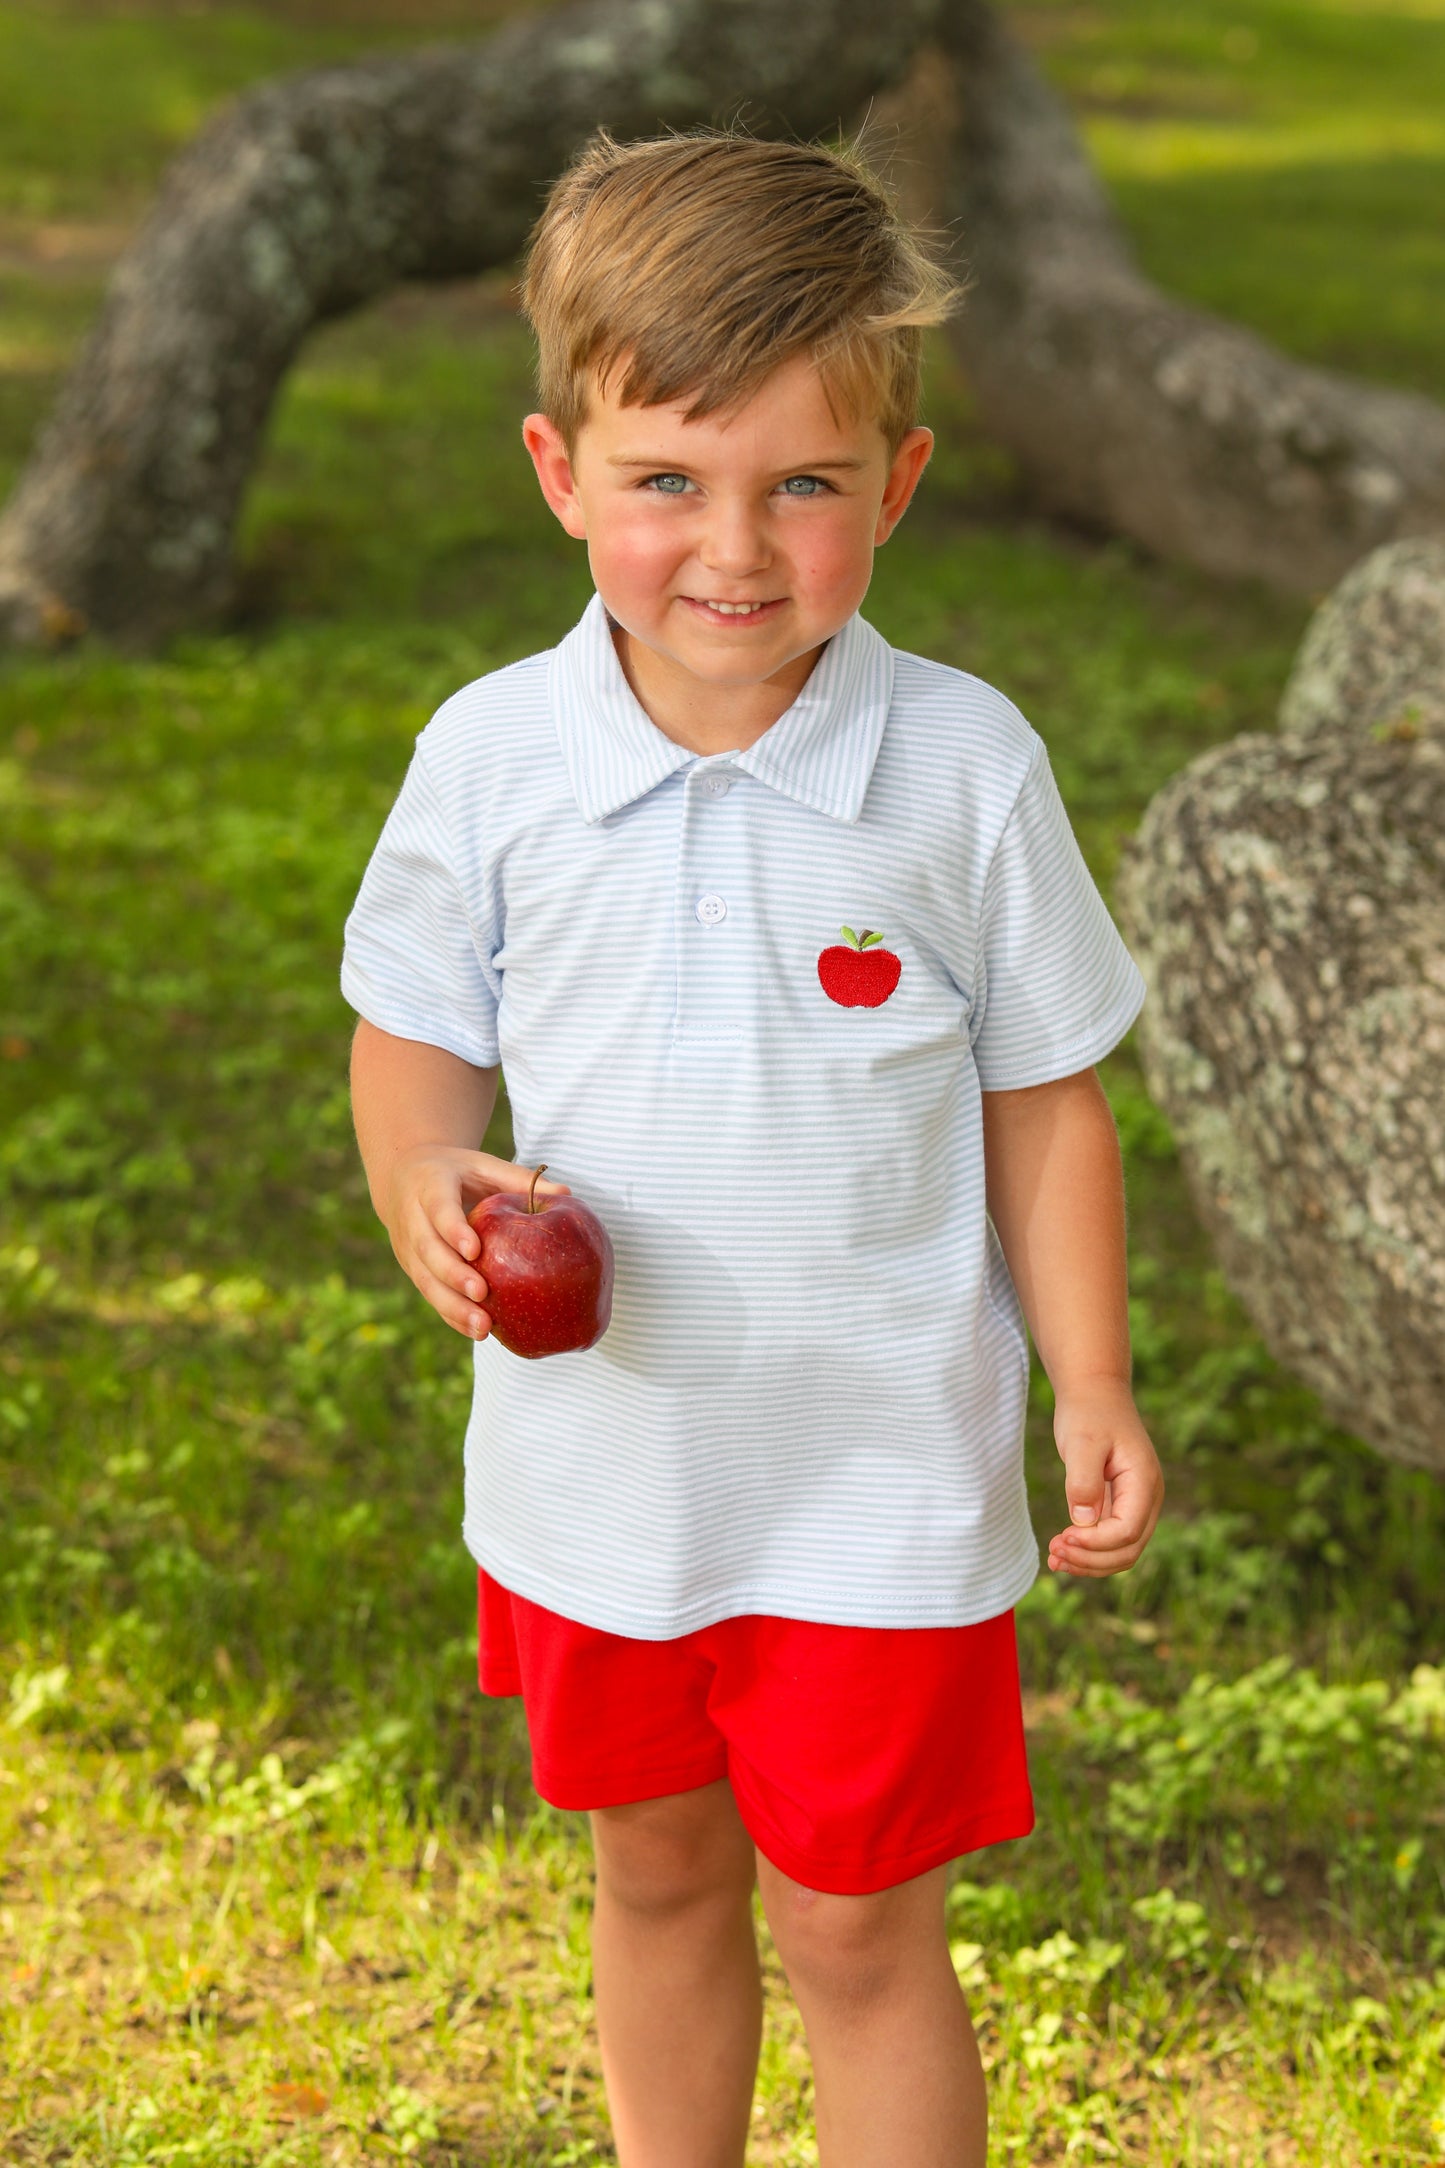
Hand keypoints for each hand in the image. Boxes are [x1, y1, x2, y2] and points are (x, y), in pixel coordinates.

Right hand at [382, 1146, 568, 1338]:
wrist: (403, 1178)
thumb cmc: (457, 1173)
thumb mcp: (483, 1166)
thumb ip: (519, 1179)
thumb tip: (567, 1192)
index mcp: (430, 1185)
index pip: (439, 1209)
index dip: (454, 1230)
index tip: (475, 1250)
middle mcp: (412, 1218)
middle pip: (428, 1250)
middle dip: (454, 1276)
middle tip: (482, 1294)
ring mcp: (407, 1248)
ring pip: (426, 1280)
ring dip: (453, 1306)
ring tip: (483, 1327)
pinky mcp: (413, 1270)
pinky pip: (431, 1296)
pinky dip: (453, 1316)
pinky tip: (477, 1332)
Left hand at [1047, 1379, 1162, 1577]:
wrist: (1094, 1394)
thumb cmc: (1089, 1414)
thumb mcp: (1082, 1442)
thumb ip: (1083, 1481)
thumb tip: (1082, 1522)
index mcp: (1144, 1482)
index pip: (1127, 1531)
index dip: (1095, 1543)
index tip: (1061, 1538)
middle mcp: (1146, 1499)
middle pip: (1127, 1550)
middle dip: (1091, 1559)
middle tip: (1053, 1552)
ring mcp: (1135, 1505)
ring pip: (1120, 1552)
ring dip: (1089, 1562)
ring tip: (1053, 1560)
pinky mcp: (1119, 1506)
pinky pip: (1109, 1540)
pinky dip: (1088, 1552)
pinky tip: (1061, 1552)